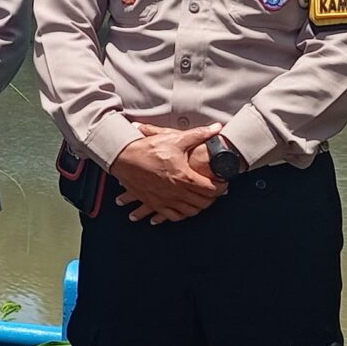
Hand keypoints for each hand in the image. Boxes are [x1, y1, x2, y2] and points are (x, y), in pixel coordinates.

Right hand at [112, 123, 226, 223]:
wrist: (123, 158)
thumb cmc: (148, 148)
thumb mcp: (175, 139)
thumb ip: (198, 134)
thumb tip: (216, 129)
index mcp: (184, 177)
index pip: (211, 189)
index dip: (221, 187)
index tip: (223, 182)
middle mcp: (176, 192)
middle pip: (203, 203)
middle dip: (213, 197)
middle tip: (215, 190)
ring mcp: (165, 200)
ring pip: (190, 212)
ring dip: (199, 207)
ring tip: (202, 198)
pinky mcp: (154, 203)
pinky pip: (173, 216)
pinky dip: (182, 214)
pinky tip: (184, 209)